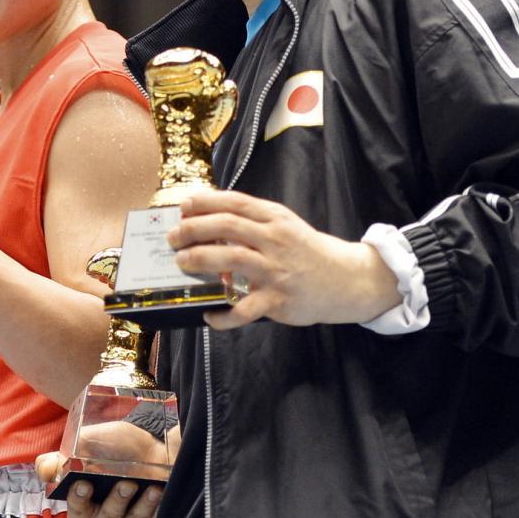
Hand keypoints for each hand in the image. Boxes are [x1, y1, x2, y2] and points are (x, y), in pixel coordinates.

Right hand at [35, 451, 162, 517]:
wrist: (152, 452)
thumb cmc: (115, 452)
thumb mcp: (89, 447)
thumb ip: (63, 458)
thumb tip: (45, 469)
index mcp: (81, 510)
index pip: (76, 510)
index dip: (79, 498)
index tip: (85, 482)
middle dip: (116, 504)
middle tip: (127, 484)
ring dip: (142, 508)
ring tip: (153, 489)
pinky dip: (158, 515)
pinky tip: (163, 499)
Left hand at [167, 190, 399, 329]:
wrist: (345, 279)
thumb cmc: (305, 250)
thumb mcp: (284, 225)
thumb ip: (252, 221)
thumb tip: (207, 218)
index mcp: (275, 218)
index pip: (236, 202)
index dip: (206, 202)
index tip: (182, 206)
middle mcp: (275, 240)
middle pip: (228, 226)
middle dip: (194, 230)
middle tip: (173, 237)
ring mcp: (276, 271)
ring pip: (232, 259)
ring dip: (200, 260)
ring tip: (181, 263)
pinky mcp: (278, 301)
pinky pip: (244, 310)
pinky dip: (223, 315)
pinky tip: (209, 315)